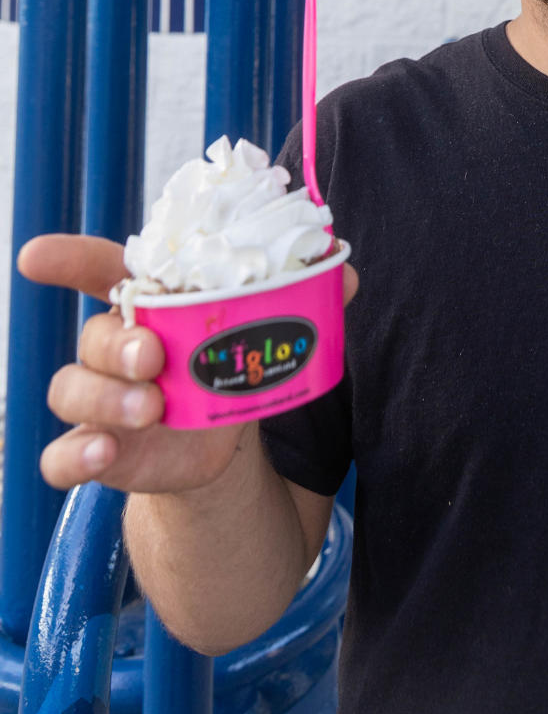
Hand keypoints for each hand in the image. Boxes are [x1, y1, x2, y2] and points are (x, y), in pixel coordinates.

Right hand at [18, 234, 358, 493]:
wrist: (222, 439)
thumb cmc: (231, 360)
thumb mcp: (263, 327)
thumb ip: (299, 294)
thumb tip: (345, 273)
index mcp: (150, 302)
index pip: (100, 269)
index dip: (67, 259)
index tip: (36, 257)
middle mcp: (115, 345)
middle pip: (94, 334)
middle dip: (118, 342)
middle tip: (152, 355)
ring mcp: (100, 400)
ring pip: (71, 390)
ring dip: (104, 398)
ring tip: (148, 408)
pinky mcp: (100, 451)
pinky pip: (61, 457)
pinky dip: (75, 457)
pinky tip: (106, 455)